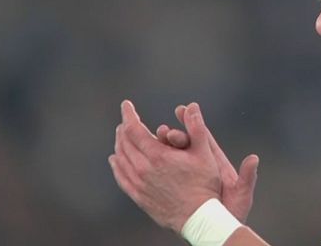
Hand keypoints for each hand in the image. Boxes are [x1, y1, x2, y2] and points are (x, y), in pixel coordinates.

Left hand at [109, 100, 220, 231]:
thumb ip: (197, 127)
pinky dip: (116, 165)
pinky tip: (115, 160)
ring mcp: (139, 184)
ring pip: (121, 159)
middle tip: (126, 120)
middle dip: (124, 128)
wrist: (198, 216)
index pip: (134, 129)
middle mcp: (144, 169)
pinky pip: (121, 177)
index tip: (126, 105)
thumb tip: (192, 107)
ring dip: (119, 144)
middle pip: (124, 143)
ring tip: (122, 136)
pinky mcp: (139, 196)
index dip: (128, 115)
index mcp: (158, 156)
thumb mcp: (205, 153)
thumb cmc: (204, 184)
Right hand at [156, 105, 258, 222]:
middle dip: (172, 135)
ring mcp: (185, 174)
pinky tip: (142, 157)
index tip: (181, 110)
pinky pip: (162, 170)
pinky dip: (153, 162)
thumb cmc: (233, 210)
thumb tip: (254, 159)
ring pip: (169, 155)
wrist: (219, 228)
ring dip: (161, 145)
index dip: (191, 123)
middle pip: (182, 144)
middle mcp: (198, 165)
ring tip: (155, 139)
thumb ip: (248, 177)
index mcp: (214, 162)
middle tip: (164, 132)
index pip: (202, 138)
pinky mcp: (174, 185)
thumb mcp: (241, 193)